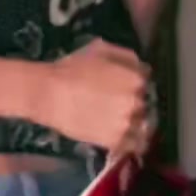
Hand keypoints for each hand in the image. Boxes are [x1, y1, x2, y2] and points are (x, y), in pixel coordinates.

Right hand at [34, 40, 156, 155]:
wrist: (48, 94)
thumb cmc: (71, 68)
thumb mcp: (100, 50)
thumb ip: (126, 57)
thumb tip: (142, 68)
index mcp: (136, 78)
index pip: (146, 83)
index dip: (136, 86)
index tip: (125, 89)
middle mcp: (137, 101)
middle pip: (145, 105)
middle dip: (136, 105)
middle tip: (119, 107)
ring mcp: (127, 123)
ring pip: (144, 128)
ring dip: (137, 126)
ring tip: (122, 125)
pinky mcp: (115, 141)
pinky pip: (133, 146)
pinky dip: (131, 143)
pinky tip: (123, 140)